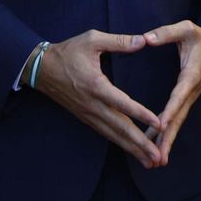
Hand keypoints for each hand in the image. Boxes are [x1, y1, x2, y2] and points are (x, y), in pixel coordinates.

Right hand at [34, 30, 163, 167]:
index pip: (122, 103)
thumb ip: (119, 41)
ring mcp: (89, 114)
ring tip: (151, 161)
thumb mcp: (92, 39)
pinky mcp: (86, 117)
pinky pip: (106, 132)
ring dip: (132, 149)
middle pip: (120, 127)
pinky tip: (132, 151)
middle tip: (158, 157)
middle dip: (140, 144)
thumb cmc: (69, 51)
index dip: (141, 114)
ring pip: (113, 134)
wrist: (42, 69)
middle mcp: (93, 104)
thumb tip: (144, 40)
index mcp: (96, 85)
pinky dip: (120, 143)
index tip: (159, 124)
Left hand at [144, 21, 200, 162]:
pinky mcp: (187, 99)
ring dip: (167, 141)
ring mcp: (190, 97)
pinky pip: (176, 118)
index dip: (171, 110)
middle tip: (158, 158)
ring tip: (155, 160)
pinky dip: (167, 133)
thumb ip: (166, 33)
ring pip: (178, 121)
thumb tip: (146, 38)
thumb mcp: (186, 29)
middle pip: (179, 117)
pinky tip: (155, 144)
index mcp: (191, 75)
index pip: (179, 95)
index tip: (161, 126)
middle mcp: (191, 91)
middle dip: (169, 138)